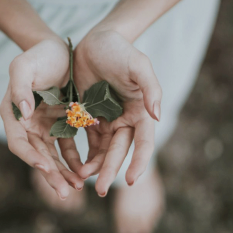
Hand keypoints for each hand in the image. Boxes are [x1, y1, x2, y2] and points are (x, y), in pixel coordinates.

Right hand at [0, 37, 83, 199]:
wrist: (59, 50)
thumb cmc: (39, 56)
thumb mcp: (24, 66)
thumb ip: (19, 87)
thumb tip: (23, 114)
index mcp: (13, 114)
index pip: (18, 142)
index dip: (30, 157)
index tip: (46, 168)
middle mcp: (27, 124)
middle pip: (37, 156)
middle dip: (51, 174)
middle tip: (66, 192)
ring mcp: (44, 126)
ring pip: (53, 156)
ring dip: (64, 172)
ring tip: (78, 186)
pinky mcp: (61, 124)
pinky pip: (67, 146)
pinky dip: (75, 159)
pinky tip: (85, 169)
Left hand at [74, 30, 161, 195]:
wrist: (95, 42)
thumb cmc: (120, 51)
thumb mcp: (138, 65)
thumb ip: (151, 89)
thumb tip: (158, 117)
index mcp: (140, 111)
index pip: (143, 142)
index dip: (139, 162)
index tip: (131, 181)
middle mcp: (125, 119)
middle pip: (119, 150)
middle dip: (110, 170)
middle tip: (100, 190)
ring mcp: (106, 119)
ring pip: (102, 149)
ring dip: (94, 165)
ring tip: (83, 179)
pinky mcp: (88, 116)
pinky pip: (86, 139)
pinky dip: (82, 153)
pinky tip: (75, 165)